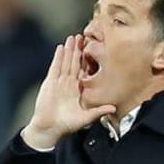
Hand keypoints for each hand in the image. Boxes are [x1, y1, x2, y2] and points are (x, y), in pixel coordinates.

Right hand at [22, 34, 115, 149]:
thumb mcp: (86, 117)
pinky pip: (55, 67)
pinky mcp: (50, 82)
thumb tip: (114, 108)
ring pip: (65, 62)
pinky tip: (61, 47)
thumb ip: (99, 111)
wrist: (50, 127)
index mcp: (77, 90)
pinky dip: (58, 57)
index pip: (83, 72)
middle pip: (73, 63)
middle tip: (82, 36)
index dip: (86, 61)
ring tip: (72, 38)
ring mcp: (58, 82)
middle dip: (77, 50)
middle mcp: (68, 84)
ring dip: (68, 50)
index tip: (92, 49)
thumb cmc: (67, 124)